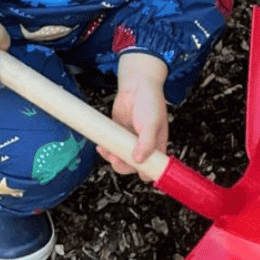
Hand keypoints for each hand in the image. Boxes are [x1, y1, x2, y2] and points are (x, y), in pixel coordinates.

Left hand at [102, 53, 168, 180]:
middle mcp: (144, 146)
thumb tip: (138, 160)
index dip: (146, 172)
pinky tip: (101, 146)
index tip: (137, 172)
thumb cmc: (150, 102)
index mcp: (158, 146)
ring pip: (121, 159)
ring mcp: (131, 142)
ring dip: (112, 158)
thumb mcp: (152, 122)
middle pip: (134, 167)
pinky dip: (106, 150)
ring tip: (106, 151)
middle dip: (124, 166)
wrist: (136, 86)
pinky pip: (112, 148)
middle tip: (117, 158)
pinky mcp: (119, 136)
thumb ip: (147, 142)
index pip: (153, 168)